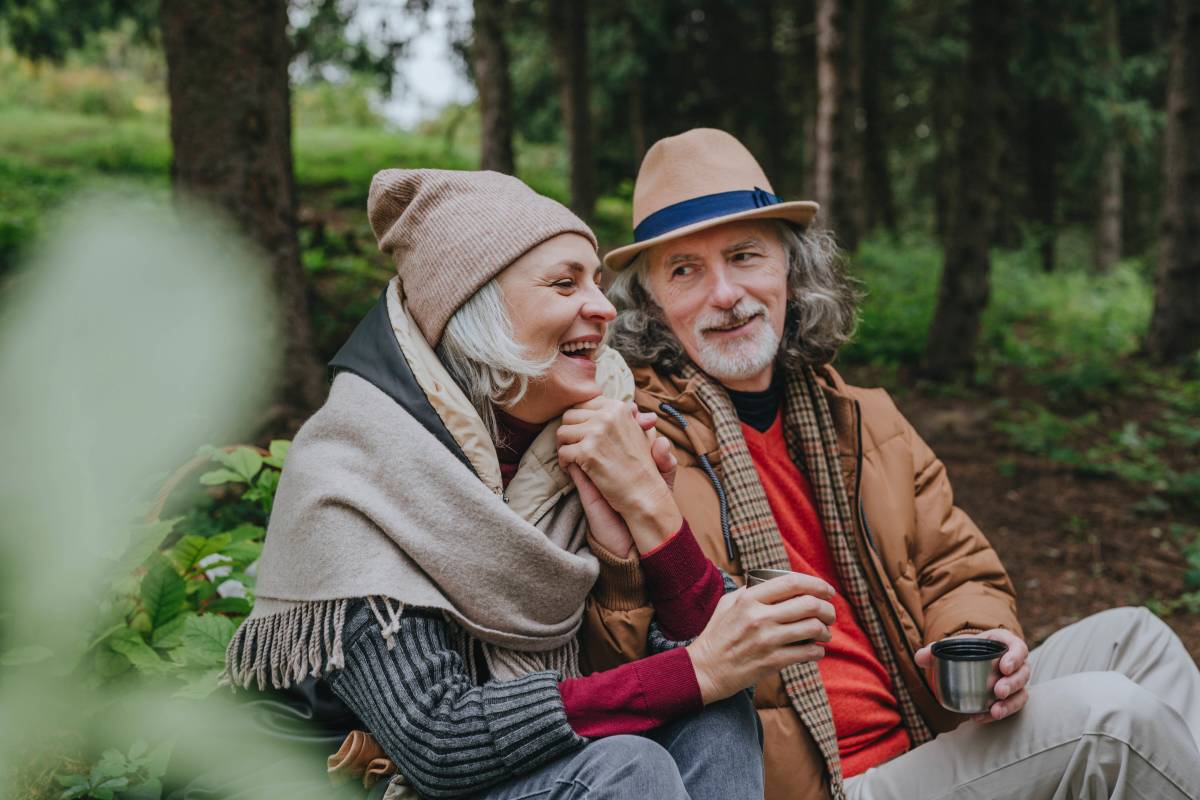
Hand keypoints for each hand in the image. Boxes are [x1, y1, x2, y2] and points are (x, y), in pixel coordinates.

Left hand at [557, 398, 681, 546]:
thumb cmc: (644, 469)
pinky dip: (564, 463)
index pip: (585, 404)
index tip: (584, 434)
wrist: (647, 497)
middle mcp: (608, 416)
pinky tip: (573, 469)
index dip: (580, 420)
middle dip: (569, 433)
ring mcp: (597, 433)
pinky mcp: (588, 452)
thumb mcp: (642, 437)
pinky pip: (563, 452)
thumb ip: (633, 420)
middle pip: (569, 416)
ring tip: (572, 459)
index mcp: (619, 409)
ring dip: (564, 447)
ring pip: (562, 432)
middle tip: (573, 447)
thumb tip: (630, 406)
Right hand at [686, 573, 835, 704]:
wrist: (706, 669)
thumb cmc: (718, 634)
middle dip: (827, 608)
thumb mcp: (728, 604)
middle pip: (809, 604)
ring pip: (812, 628)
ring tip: (823, 633)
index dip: (816, 584)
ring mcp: (767, 640)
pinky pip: (807, 653)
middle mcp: (759, 617)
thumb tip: (778, 583)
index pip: (792, 583)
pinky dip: (817, 651)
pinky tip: (814, 650)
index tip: (826, 589)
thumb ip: (751, 591)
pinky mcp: (772, 662)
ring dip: (825, 630)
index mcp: (749, 598)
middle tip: (830, 613)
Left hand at [915, 628, 1029, 721]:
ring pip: (1021, 693)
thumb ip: (934, 650)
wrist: (970, 660)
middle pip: (1023, 673)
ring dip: (1009, 704)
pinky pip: (1013, 707)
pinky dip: (1000, 713)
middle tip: (998, 691)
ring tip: (994, 711)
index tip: (1003, 667)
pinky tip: (982, 717)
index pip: (1018, 648)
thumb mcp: (952, 645)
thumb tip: (919, 657)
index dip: (1015, 657)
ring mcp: (1016, 681)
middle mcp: (1016, 663)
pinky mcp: (1013, 697)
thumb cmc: (965, 649)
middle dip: (1012, 683)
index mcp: (1004, 644)